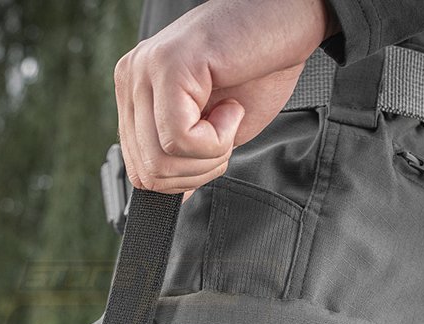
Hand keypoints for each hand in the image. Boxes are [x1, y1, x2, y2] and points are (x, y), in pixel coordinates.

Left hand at [114, 0, 339, 200]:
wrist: (291, 23)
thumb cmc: (258, 70)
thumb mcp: (215, 133)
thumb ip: (184, 163)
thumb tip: (172, 199)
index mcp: (138, 97)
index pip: (138, 169)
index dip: (181, 179)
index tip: (213, 149)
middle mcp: (132, 80)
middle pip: (146, 172)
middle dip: (195, 173)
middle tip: (225, 137)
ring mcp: (145, 72)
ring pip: (160, 162)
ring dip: (208, 156)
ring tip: (229, 118)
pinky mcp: (167, 67)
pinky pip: (178, 140)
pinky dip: (216, 140)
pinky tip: (231, 108)